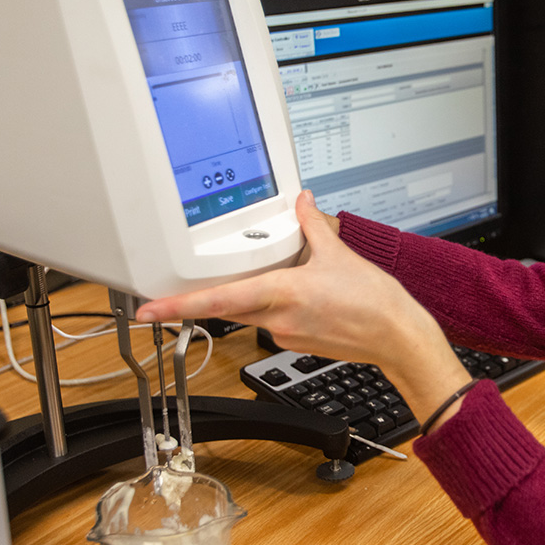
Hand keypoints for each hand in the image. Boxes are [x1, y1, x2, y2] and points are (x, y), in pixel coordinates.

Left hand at [137, 191, 471, 417]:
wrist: (396, 337)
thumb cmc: (374, 303)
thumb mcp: (339, 254)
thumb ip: (312, 225)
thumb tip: (302, 202)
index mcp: (281, 292)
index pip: (216, 300)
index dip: (177, 306)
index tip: (148, 310)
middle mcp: (277, 317)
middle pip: (228, 304)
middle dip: (214, 293)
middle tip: (197, 287)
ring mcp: (285, 333)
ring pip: (252, 311)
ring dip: (257, 295)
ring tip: (294, 282)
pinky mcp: (296, 341)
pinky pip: (273, 321)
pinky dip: (278, 306)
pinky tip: (306, 298)